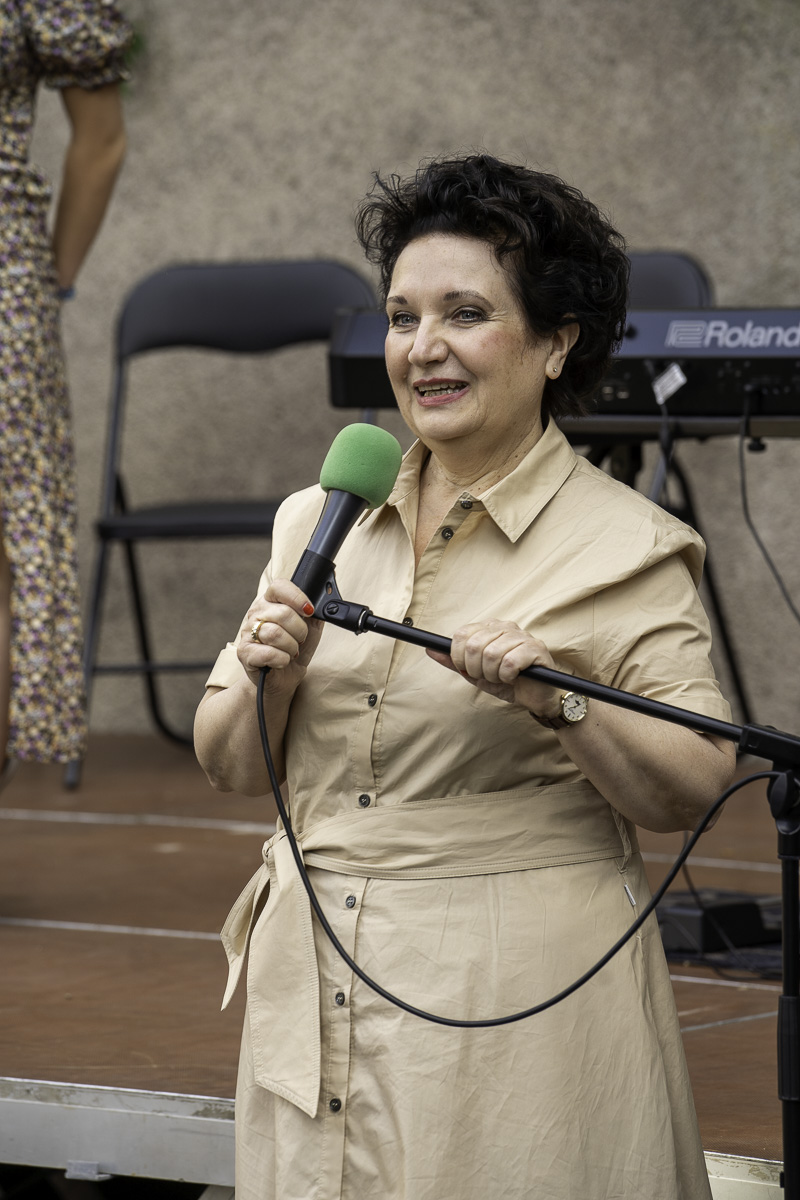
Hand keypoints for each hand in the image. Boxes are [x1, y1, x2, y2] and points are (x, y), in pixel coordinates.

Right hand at [237, 578, 322, 690]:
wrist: (283, 678)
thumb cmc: (294, 649)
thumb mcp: (311, 628)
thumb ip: (316, 612)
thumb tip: (327, 597)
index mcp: (270, 602)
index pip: (279, 587)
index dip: (297, 597)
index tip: (309, 611)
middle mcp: (256, 613)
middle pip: (283, 613)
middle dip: (300, 631)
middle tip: (300, 640)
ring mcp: (247, 633)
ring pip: (275, 634)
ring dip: (291, 647)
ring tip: (291, 652)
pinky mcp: (244, 653)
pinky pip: (268, 653)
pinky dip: (282, 659)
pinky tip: (282, 661)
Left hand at [427, 619, 563, 718]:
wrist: (535, 697)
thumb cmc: (507, 682)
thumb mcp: (476, 674)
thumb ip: (454, 661)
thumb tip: (430, 650)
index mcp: (490, 627)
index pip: (462, 634)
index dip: (458, 657)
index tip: (466, 669)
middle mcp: (506, 626)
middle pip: (474, 645)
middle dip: (476, 669)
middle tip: (488, 676)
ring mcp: (522, 636)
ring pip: (491, 654)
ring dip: (493, 674)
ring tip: (503, 678)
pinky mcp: (536, 648)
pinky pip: (509, 663)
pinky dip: (507, 676)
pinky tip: (514, 678)